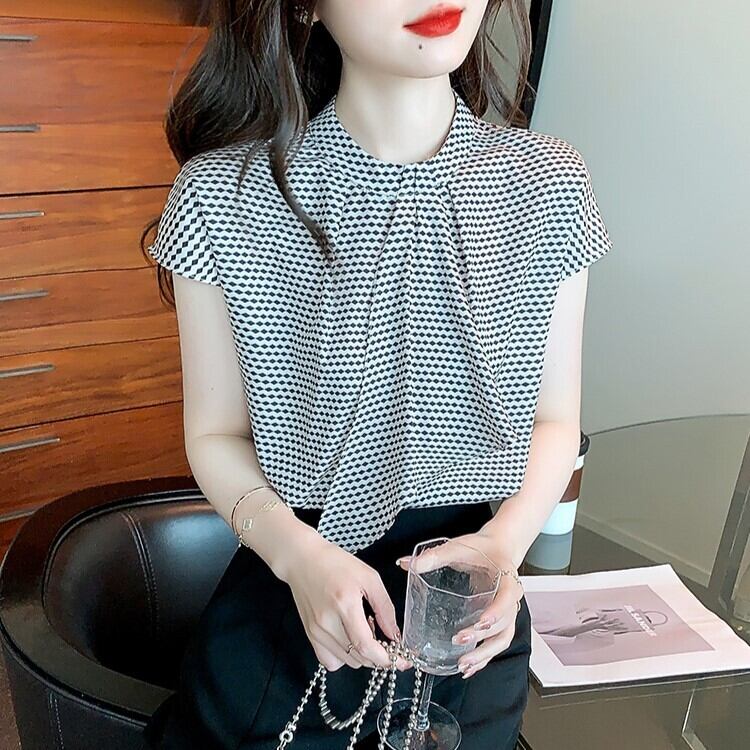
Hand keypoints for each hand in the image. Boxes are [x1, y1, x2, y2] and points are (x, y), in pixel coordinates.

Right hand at [284, 536, 411, 673]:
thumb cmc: (334, 563)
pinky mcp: (310, 635)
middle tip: (385, 639)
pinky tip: (349, 639)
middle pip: (358, 658)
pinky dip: (345, 657)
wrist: (302, 560)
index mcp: (344, 604)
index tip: (402, 661)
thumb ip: (385, 608)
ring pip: (347, 662)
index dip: (387, 659)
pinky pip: (330, 661)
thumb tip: (394, 635)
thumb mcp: (369, 577)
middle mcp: (327, 622)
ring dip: (363, 654)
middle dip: (379, 656)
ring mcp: (316, 631)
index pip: (366, 646)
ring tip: (364, 630)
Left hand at [396, 531, 522, 679]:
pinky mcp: (499, 622)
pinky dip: (484, 658)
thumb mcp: (459, 547)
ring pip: (502, 640)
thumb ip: (435, 556)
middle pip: (504, 625)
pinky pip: (496, 644)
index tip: (480, 622)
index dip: (496, 612)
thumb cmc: (481, 547)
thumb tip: (406, 563)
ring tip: (463, 665)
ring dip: (484, 655)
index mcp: (507, 578)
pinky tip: (468, 668)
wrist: (499, 548)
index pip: (508, 597)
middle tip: (459, 640)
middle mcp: (511, 599)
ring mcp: (507, 613)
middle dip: (482, 637)